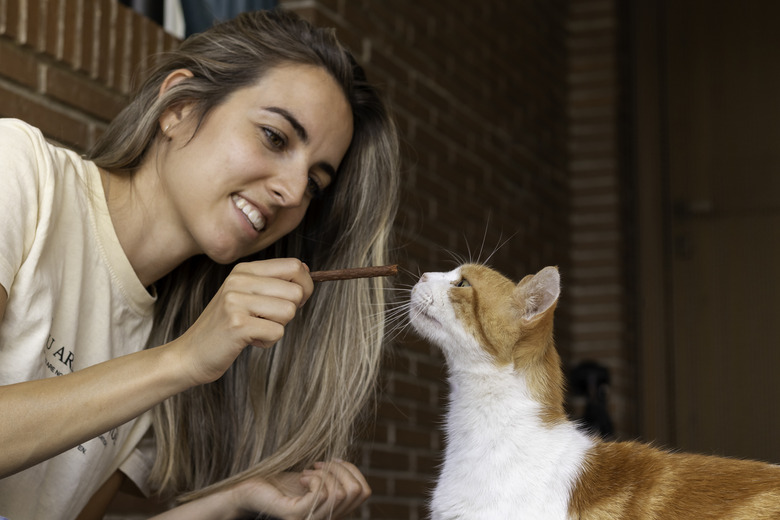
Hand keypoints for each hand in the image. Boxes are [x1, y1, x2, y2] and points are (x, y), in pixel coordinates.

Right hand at [171, 258, 312, 385]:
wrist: (190, 354)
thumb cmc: (225, 326)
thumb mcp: (246, 295)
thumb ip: (273, 282)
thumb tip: (307, 270)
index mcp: (244, 270)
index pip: (295, 266)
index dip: (305, 286)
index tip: (293, 301)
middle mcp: (239, 280)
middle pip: (296, 291)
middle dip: (291, 311)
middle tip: (268, 319)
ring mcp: (236, 301)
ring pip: (289, 312)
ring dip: (277, 327)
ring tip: (254, 329)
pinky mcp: (237, 324)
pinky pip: (277, 332)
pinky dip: (267, 341)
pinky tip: (247, 340)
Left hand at [232, 460, 371, 519]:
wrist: (252, 489)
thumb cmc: (283, 482)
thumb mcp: (317, 477)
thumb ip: (335, 478)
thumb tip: (350, 468)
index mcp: (335, 512)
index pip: (365, 492)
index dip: (353, 469)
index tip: (332, 461)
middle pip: (355, 491)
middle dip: (340, 468)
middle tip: (318, 465)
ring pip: (340, 493)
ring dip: (326, 472)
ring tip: (307, 471)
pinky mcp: (296, 515)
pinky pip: (321, 494)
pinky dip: (314, 477)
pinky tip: (301, 476)